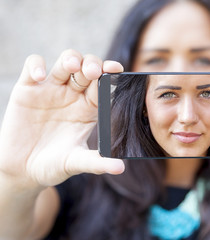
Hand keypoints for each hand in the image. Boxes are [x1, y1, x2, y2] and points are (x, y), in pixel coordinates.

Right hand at [0, 50, 123, 188]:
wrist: (22, 171)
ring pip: (65, 63)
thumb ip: (97, 163)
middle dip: (92, 65)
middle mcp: (73, 95)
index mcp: (89, 108)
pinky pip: (32, 67)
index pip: (103, 85)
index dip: (110, 74)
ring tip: (73, 66)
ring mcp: (51, 90)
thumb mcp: (75, 163)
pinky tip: (40, 77)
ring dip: (71, 59)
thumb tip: (120, 169)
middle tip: (94, 72)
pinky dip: (36, 66)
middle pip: (87, 68)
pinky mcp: (27, 90)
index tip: (116, 70)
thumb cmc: (53, 165)